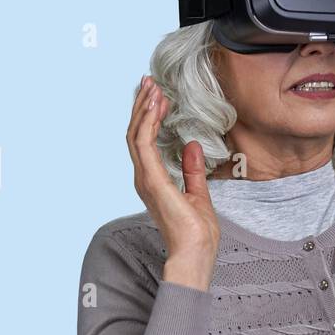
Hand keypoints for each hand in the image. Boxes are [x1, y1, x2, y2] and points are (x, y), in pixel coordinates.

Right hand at [125, 75, 219, 289]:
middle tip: (149, 81)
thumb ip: (192, 170)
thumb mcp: (199, 194)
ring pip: (136, 134)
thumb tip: (192, 145)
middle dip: (142, 105)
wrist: (196, 253)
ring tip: (152, 86)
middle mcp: (144, 178)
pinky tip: (155, 106)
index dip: (148, 116)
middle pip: (135, 133)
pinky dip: (147, 122)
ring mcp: (145, 179)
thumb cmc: (197, 233)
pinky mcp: (152, 180)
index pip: (145, 141)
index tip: (158, 96)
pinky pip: (143, 144)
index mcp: (153, 181)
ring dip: (143, 108)